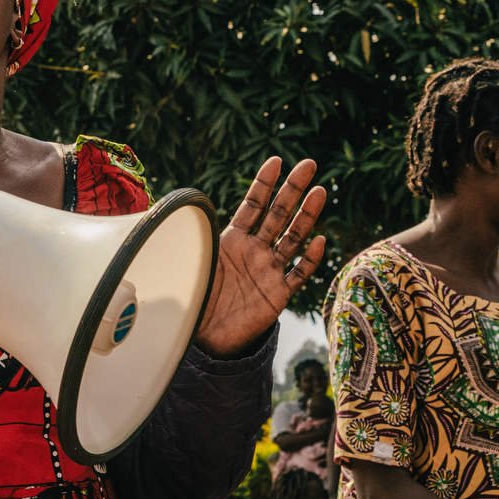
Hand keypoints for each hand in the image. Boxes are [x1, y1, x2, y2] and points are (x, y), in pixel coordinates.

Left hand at [195, 158, 328, 356]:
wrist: (204, 337)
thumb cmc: (194, 298)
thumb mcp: (191, 262)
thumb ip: (193, 239)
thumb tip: (178, 211)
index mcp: (233, 239)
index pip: (253, 205)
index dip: (264, 183)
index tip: (276, 160)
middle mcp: (254, 250)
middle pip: (279, 214)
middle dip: (293, 189)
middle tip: (309, 165)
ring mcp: (269, 270)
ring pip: (293, 238)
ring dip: (307, 216)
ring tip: (320, 192)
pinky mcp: (278, 294)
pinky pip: (298, 274)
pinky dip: (309, 258)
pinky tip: (319, 240)